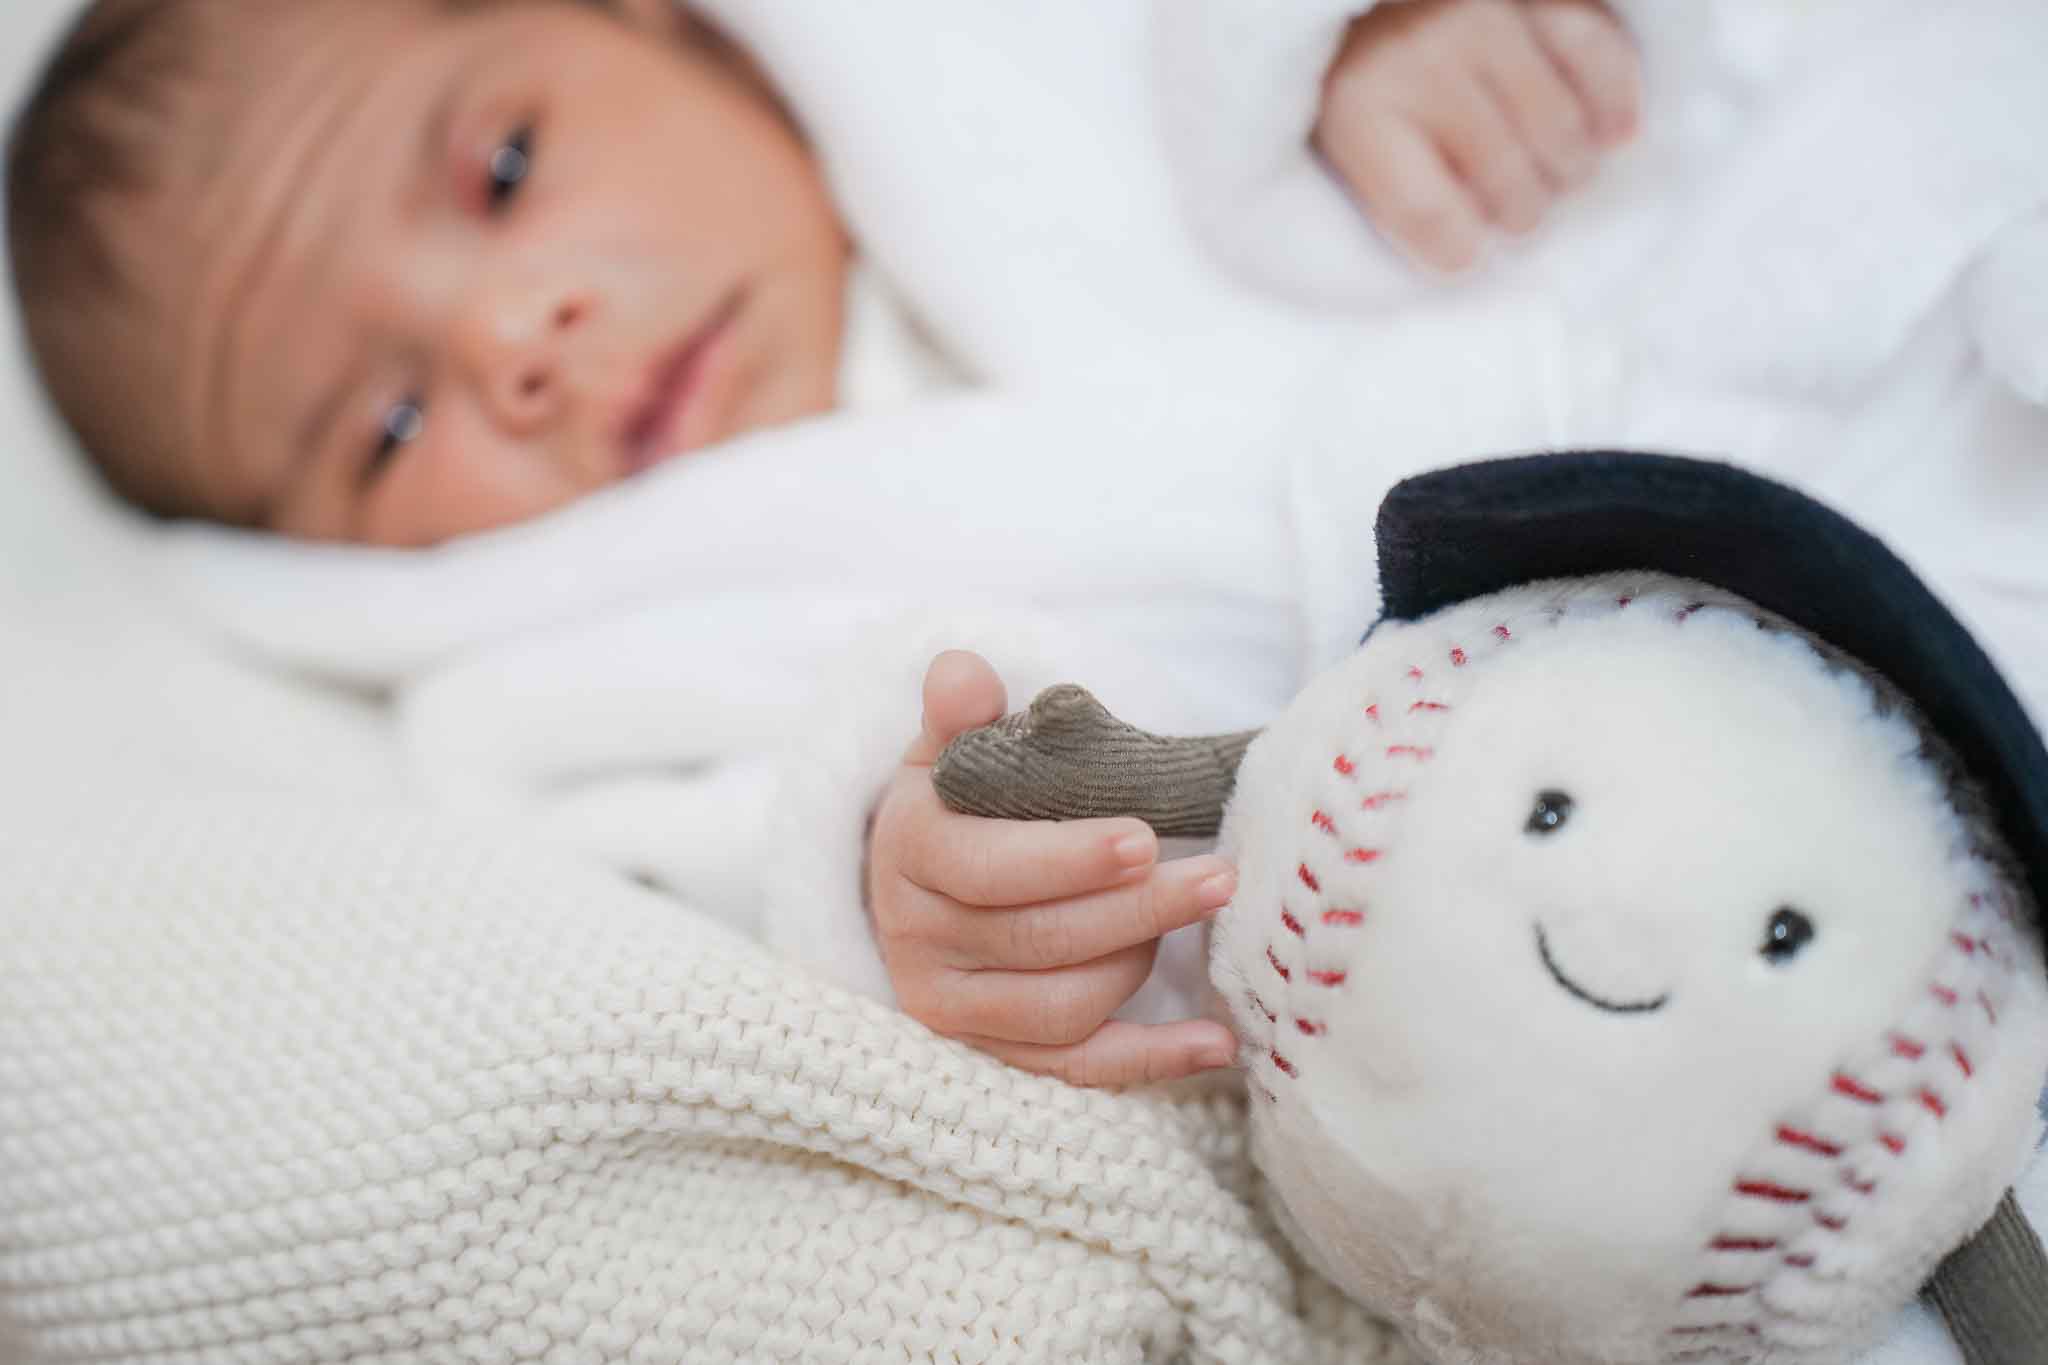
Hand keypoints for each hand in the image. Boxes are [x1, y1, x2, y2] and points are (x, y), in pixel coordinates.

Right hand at [867, 651, 1239, 1085]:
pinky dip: (1151, 1061)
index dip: (1068, 859)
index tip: (1144, 838)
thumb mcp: (947, 751)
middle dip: (1138, 911)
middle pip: (1038, 941)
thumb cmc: (957, 804)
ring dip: (1138, 962)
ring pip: (1063, 1007)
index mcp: (909, 855)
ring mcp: (952, 1007)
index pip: (989, 869)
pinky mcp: (991, 1055)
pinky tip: (1217, 1042)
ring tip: (1189, 915)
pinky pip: (1075, 1070)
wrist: (917, 884)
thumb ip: (959, 709)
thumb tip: (963, 674)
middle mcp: (918, 941)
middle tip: (1218, 878)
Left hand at [1314, 0, 1641, 271]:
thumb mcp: (1351, 145)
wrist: (1387, 0)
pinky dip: (1616, 106)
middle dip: (1521, 213)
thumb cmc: (1374, 85)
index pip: (1427, 211)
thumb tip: (1475, 256)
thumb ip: (1401, 196)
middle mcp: (1425, 54)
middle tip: (1516, 212)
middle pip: (1506, 179)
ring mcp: (1488, 17)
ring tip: (1550, 175)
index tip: (1468, 254)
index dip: (1458, 251)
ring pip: (1562, 132)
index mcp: (1362, 104)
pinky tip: (1611, 137)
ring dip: (1567, 172)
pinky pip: (1602, 58)